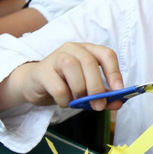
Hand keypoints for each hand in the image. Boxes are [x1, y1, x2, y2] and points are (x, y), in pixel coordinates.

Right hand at [4, 42, 124, 110]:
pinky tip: (64, 102)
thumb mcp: (87, 88)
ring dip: (79, 90)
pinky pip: (58, 87)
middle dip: (97, 86)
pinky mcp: (42, 71)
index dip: (114, 72)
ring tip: (77, 101)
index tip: (118, 90)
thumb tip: (119, 103)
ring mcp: (56, 56)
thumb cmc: (64, 84)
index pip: (106, 54)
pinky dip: (64, 99)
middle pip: (90, 62)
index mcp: (88, 50)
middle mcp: (73, 49)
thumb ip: (103, 95)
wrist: (33, 85)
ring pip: (73, 69)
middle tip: (99, 105)